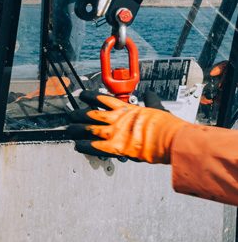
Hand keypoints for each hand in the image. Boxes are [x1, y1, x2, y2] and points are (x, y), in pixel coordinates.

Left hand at [67, 90, 186, 162]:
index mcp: (126, 108)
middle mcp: (117, 119)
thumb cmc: (168, 126)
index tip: (82, 95)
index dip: (89, 96)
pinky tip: (77, 146)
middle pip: (90, 114)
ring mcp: (115, 133)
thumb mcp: (158, 108)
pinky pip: (94, 147)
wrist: (172, 139)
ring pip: (88, 128)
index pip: (102, 98)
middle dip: (78, 114)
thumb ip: (151, 101)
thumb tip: (150, 94)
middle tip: (71, 115)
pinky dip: (84, 146)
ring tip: (69, 129)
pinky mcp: (116, 147)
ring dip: (76, 129)